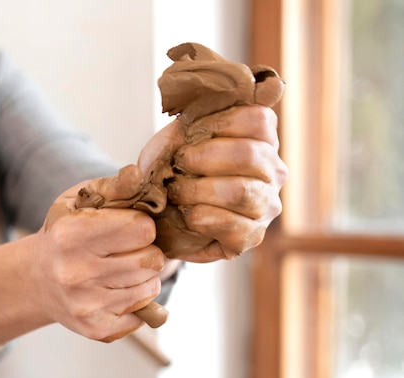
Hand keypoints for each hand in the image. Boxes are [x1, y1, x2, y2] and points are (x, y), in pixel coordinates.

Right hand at [33, 169, 165, 341]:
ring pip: (151, 287)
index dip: (142, 225)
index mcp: (71, 235)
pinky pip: (144, 314)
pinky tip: (117, 291)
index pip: (143, 228)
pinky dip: (137, 302)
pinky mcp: (97, 329)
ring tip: (121, 269)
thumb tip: (138, 174)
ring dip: (144, 277)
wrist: (37, 280)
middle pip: (152, 260)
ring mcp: (86, 305)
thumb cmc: (65, 233)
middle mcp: (76, 273)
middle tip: (127, 251)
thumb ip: (113, 187)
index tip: (129, 227)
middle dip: (147, 252)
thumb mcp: (79, 201)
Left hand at [165, 105, 287, 261]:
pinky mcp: (251, 237)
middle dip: (205, 158)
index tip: (191, 133)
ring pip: (241, 192)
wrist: (160, 215)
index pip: (259, 119)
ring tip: (176, 192)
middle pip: (249, 155)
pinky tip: (188, 215)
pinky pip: (233, 227)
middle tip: (179, 163)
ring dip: (199, 190)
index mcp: (262, 140)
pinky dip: (203, 218)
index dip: (221, 122)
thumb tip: (209, 83)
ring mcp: (266, 207)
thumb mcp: (180, 135)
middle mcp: (273, 173)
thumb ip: (197, 113)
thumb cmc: (174, 170)